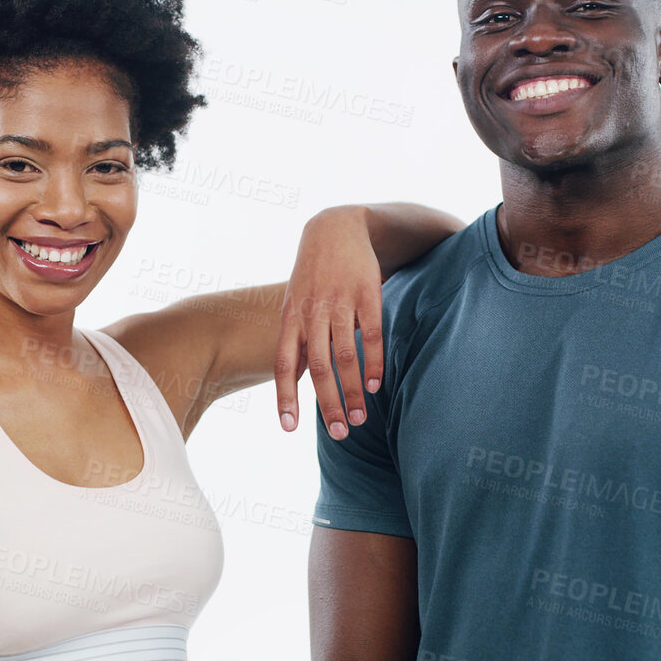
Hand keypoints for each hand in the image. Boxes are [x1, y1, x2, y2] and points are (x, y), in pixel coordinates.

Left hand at [275, 207, 382, 439]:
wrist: (336, 227)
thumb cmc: (314, 274)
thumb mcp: (295, 303)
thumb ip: (297, 340)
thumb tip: (295, 379)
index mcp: (291, 318)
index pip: (284, 364)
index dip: (285, 396)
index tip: (288, 428)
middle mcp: (313, 312)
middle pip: (319, 368)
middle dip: (328, 404)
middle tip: (340, 433)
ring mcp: (340, 303)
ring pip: (345, 356)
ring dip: (353, 392)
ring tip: (360, 418)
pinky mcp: (367, 294)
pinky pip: (371, 335)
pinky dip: (373, 363)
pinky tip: (376, 385)